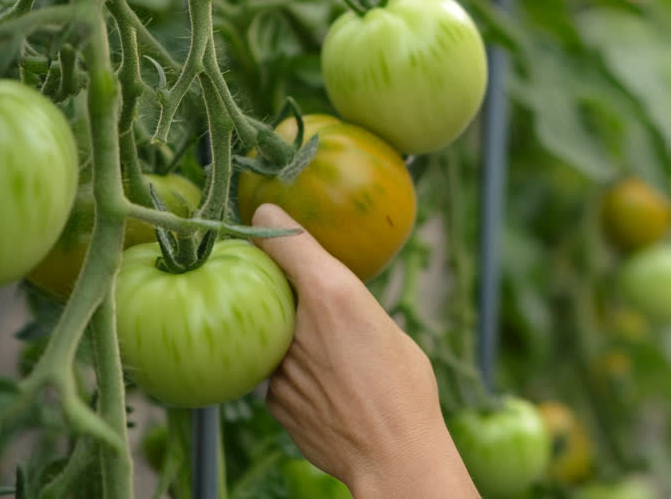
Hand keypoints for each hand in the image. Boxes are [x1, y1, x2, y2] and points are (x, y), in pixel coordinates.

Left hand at [252, 203, 477, 496]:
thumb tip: (328, 304)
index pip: (285, 241)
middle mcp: (297, 322)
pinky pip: (274, 372)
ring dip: (291, 337)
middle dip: (281, 287)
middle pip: (272, 287)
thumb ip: (349, 308)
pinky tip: (326, 391)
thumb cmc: (406, 389)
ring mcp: (278, 362)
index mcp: (334, 293)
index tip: (264, 214)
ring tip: (333, 362)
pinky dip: (293, 374)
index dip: (272, 224)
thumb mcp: (388, 329)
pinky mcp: (270, 397)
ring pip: (273, 334)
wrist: (392, 456)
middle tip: (302, 295)